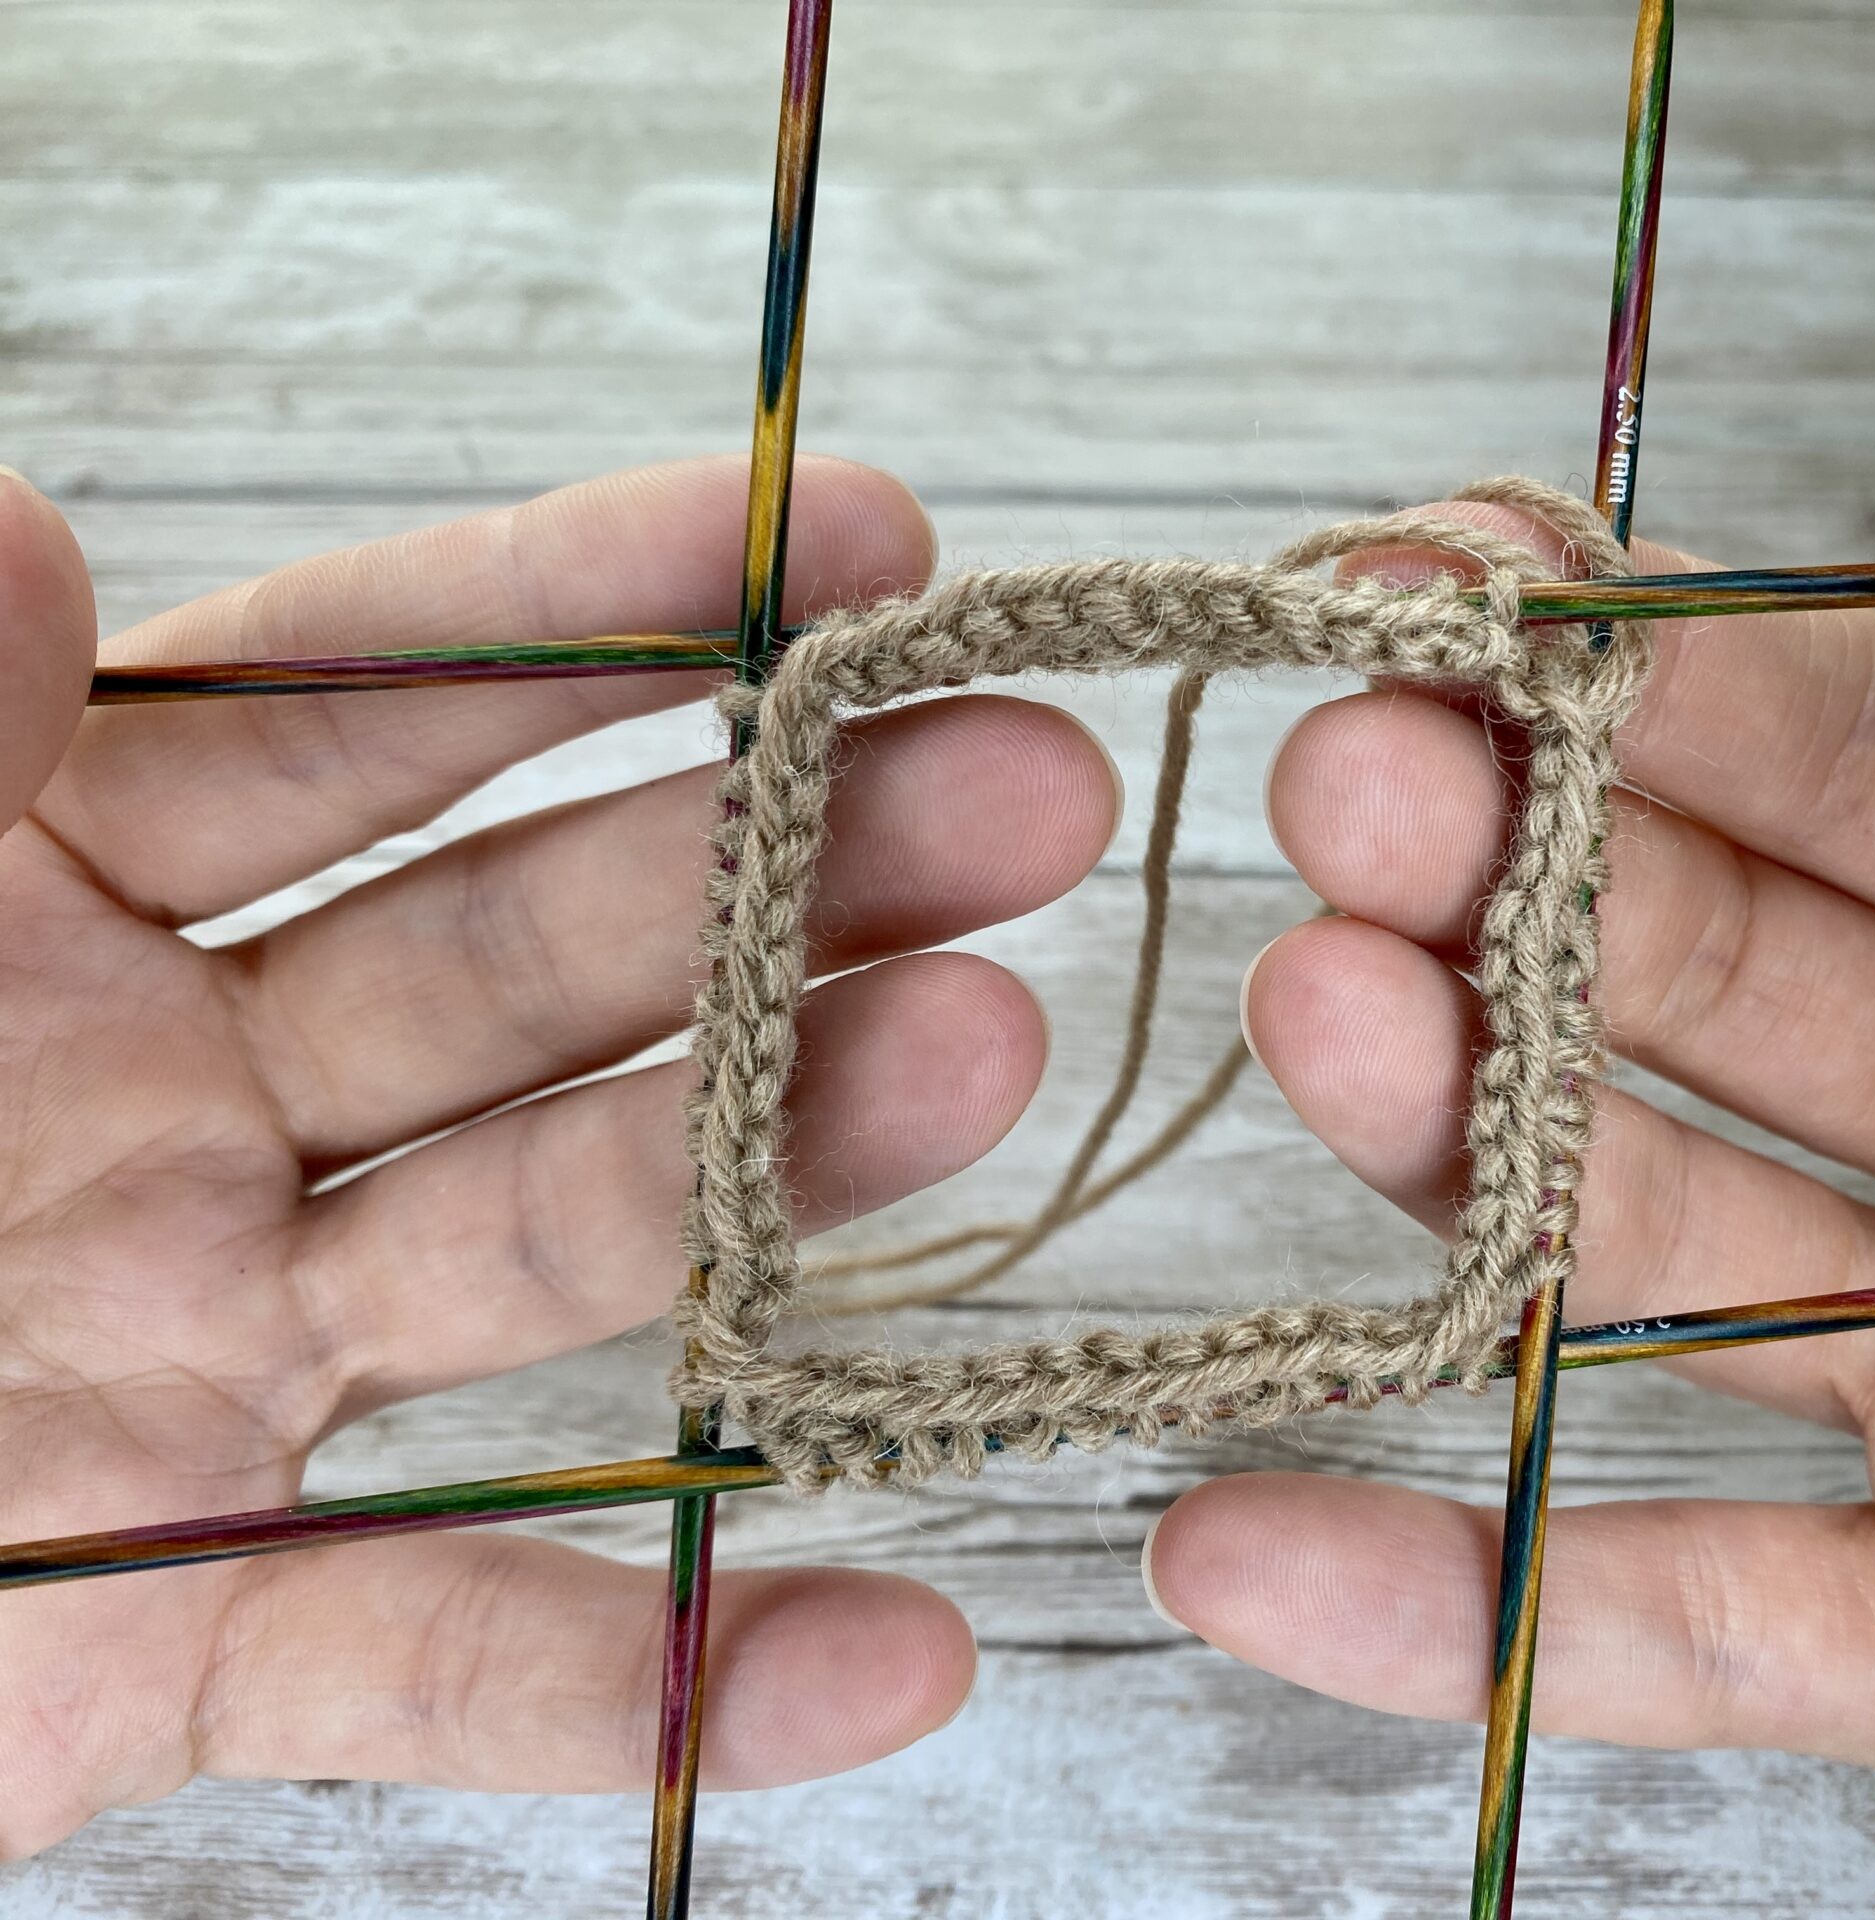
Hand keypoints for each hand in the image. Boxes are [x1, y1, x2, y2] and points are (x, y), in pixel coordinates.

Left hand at [0, 458, 1119, 1850]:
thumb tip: (9, 519)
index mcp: (30, 908)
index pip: (368, 713)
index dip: (613, 616)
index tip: (848, 545)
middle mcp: (168, 1110)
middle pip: (534, 963)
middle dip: (787, 866)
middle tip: (1018, 792)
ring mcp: (206, 1361)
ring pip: (542, 1253)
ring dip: (776, 1175)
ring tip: (983, 1065)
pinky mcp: (174, 1626)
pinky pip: (444, 1652)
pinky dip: (659, 1673)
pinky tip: (870, 1648)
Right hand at [1145, 383, 1874, 1777]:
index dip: (1658, 667)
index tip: (1455, 586)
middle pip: (1723, 982)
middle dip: (1516, 869)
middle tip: (1350, 795)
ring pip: (1660, 1254)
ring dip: (1463, 1151)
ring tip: (1321, 1033)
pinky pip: (1691, 1628)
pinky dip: (1471, 1607)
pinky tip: (1264, 1538)